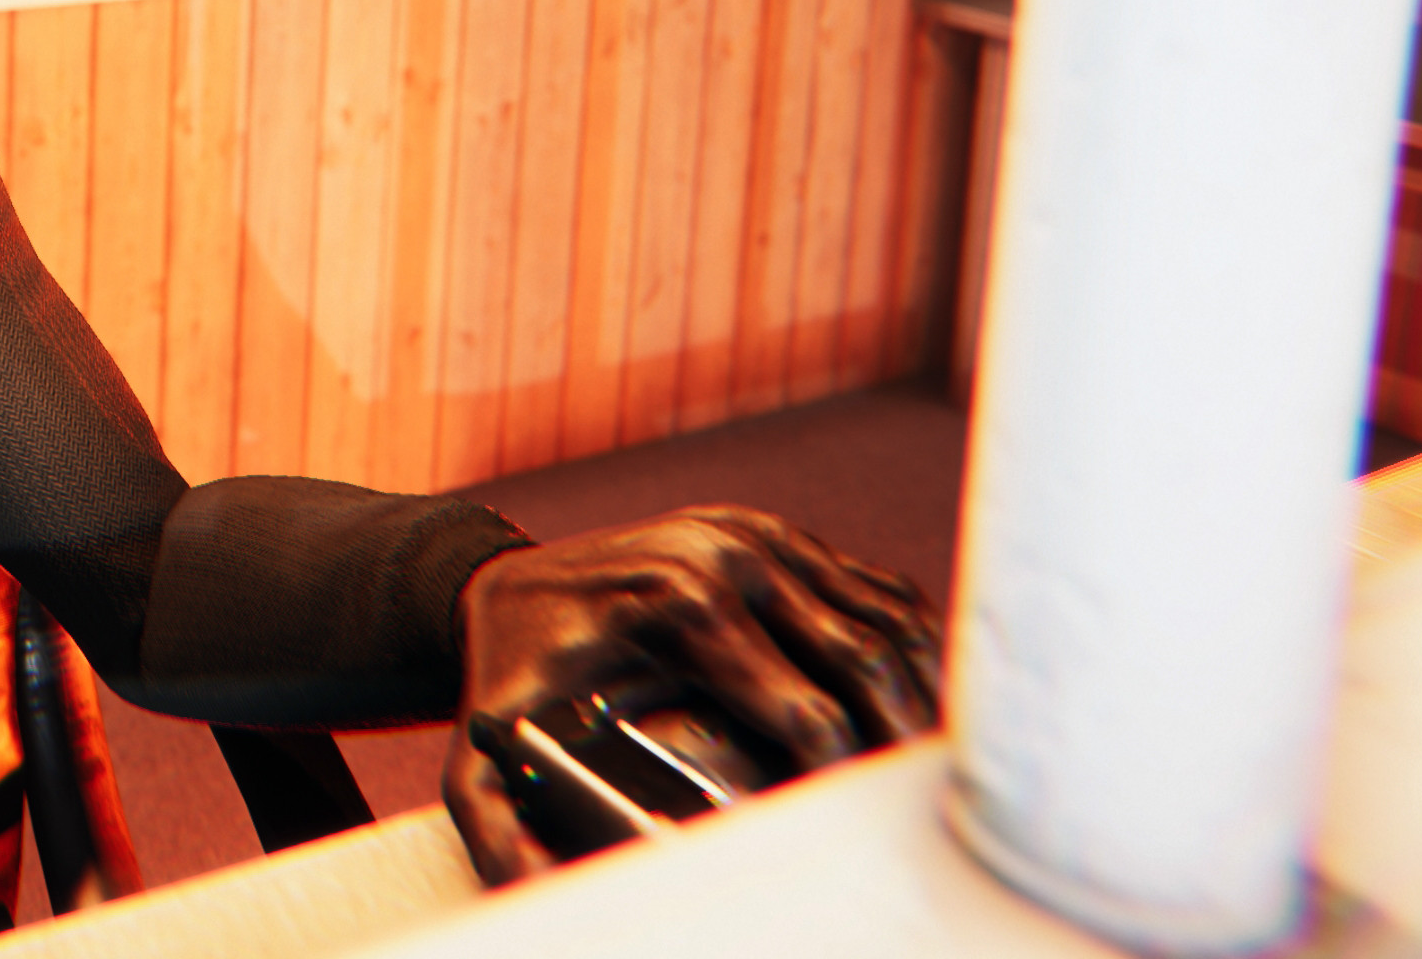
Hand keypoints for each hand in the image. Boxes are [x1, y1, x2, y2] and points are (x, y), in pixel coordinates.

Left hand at [439, 505, 941, 883]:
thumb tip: (533, 888)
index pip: (803, 709)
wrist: (499, 581)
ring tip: (943, 763)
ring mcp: (758, 536)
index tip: (860, 828)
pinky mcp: (774, 533)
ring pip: (885, 619)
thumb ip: (494, 825)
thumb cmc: (509, 670)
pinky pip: (872, 586)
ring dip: (926, 691)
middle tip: (930, 807)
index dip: (844, 777)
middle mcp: (729, 559)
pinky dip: (913, 643)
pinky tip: (927, 698)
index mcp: (681, 608)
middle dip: (904, 740)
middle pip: (863, 662)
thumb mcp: (478, 751)